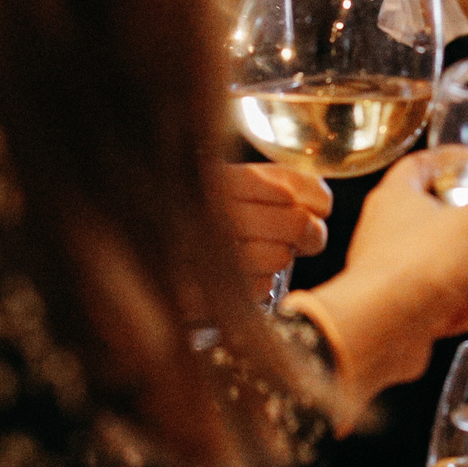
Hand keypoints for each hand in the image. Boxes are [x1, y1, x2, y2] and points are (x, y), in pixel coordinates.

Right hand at [211, 162, 333, 297]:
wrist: (145, 262)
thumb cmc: (201, 217)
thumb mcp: (230, 186)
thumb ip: (272, 182)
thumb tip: (320, 197)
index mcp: (220, 178)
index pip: (289, 184)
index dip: (317, 197)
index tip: (321, 206)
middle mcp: (211, 210)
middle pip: (296, 222)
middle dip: (311, 233)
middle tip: (307, 237)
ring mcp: (207, 251)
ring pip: (280, 257)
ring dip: (281, 257)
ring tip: (267, 253)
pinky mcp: (208, 288)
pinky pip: (260, 285)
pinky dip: (260, 281)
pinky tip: (244, 272)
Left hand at [310, 150, 467, 399]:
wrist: (376, 336)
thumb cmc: (414, 266)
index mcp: (397, 198)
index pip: (420, 166)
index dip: (449, 160)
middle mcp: (392, 235)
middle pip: (439, 217)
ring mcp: (400, 277)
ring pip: (448, 265)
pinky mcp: (410, 316)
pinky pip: (450, 304)